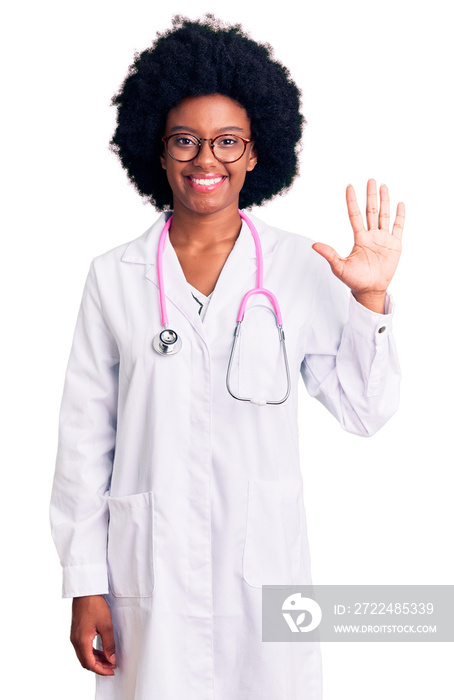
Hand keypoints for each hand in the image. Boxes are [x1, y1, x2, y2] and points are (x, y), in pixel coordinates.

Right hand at [70, 595, 116, 675]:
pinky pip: (83, 648)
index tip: (111, 670)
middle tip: (112, 666)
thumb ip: (109, 644)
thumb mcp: (106, 625)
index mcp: (81, 641)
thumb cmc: (94, 605)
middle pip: (85, 662)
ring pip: (84, 655)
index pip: (90, 663)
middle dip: (99, 666)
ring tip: (109, 659)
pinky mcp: (76, 632)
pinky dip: (92, 652)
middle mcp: (75, 641)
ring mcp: (74, 636)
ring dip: (96, 659)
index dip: (101, 670)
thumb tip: (112, 658)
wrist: (85, 592)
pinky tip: (101, 650)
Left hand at [312, 179, 404, 312]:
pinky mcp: (395, 245)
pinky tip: (400, 204)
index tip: (349, 186)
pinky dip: (400, 216)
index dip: (352, 201)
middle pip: (371, 211)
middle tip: (371, 180)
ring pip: (384, 215)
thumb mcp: (339, 267)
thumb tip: (314, 245)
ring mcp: (384, 239)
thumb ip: (329, 254)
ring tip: (383, 186)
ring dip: (384, 201)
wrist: (370, 290)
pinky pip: (398, 227)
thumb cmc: (354, 280)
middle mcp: (371, 235)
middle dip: (371, 196)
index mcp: (359, 238)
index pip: (355, 215)